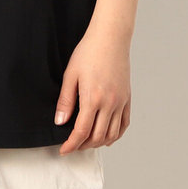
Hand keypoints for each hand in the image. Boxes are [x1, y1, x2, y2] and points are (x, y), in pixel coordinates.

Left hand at [54, 24, 131, 154]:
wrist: (110, 38)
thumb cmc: (88, 52)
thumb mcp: (70, 74)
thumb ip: (65, 100)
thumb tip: (60, 122)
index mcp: (93, 98)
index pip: (82, 131)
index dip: (72, 144)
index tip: (64, 150)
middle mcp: (110, 104)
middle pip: (97, 137)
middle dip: (84, 145)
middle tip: (73, 145)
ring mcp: (121, 102)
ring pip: (112, 134)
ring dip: (99, 143)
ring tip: (87, 142)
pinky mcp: (127, 98)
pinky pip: (124, 124)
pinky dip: (115, 135)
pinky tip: (106, 136)